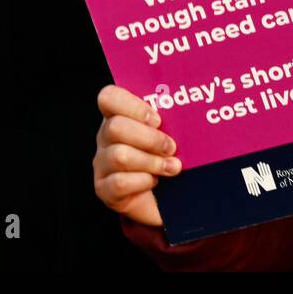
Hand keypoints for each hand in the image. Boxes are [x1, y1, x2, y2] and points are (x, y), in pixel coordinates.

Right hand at [94, 84, 180, 226]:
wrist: (163, 196)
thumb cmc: (166, 155)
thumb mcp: (168, 132)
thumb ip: (171, 119)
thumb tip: (190, 109)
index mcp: (118, 115)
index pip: (109, 97)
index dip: (132, 105)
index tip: (158, 120)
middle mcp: (105, 138)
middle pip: (115, 127)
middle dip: (150, 138)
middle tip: (171, 147)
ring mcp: (102, 164)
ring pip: (120, 156)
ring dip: (151, 161)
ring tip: (172, 167)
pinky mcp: (104, 189)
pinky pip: (120, 183)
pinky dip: (143, 181)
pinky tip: (154, 181)